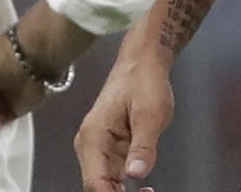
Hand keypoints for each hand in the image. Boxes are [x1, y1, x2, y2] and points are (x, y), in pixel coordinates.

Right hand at [75, 51, 174, 191]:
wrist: (143, 63)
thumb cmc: (144, 81)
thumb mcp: (150, 114)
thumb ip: (143, 146)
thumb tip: (138, 174)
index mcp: (93, 137)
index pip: (95, 183)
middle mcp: (90, 145)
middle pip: (97, 187)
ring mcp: (99, 149)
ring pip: (104, 184)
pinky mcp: (110, 149)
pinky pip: (113, 176)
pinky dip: (125, 187)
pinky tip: (145, 190)